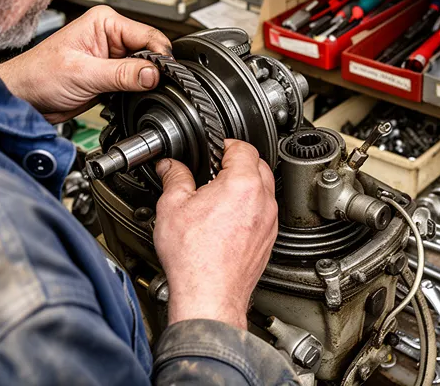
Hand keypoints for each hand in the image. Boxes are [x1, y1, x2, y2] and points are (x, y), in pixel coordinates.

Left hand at [0, 6, 170, 122]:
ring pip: (144, 69)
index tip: (166, 75)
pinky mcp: (110, 76)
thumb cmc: (38, 76)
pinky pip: (134, 83)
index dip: (160, 56)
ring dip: (144, 83)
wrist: (24, 98)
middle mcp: (110, 37)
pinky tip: (128, 98)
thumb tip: (153, 73)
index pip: (148, 35)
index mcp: (104, 22)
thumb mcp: (83, 74)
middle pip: (149, 52)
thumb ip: (122, 74)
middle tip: (152, 88)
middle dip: (153, 71)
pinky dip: (135, 92)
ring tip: (134, 94)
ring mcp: (111, 57)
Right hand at [153, 140, 277, 329]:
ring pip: (264, 190)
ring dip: (246, 185)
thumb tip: (170, 166)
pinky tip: (227, 218)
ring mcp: (269, 223)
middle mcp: (263, 202)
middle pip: (259, 165)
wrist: (209, 295)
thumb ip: (174, 178)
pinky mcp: (268, 241)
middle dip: (238, 162)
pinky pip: (264, 213)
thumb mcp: (172, 207)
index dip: (225, 144)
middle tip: (215, 168)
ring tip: (219, 194)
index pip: (243, 147)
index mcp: (242, 185)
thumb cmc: (194, 258)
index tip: (213, 150)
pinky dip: (250, 207)